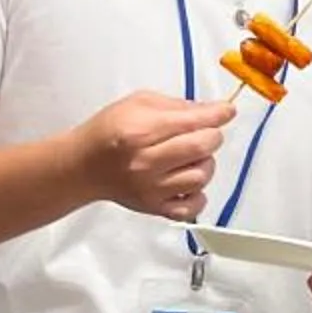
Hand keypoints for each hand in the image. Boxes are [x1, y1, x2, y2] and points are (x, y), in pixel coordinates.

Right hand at [76, 90, 237, 221]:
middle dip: (211, 137)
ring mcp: (151, 189)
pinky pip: (193, 207)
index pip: (192, 122)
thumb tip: (210, 110)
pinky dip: (198, 195)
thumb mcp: (137, 104)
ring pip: (201, 177)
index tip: (227, 111)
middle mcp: (146, 162)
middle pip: (201, 148)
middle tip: (204, 134)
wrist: (84, 166)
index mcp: (140, 131)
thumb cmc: (109, 132)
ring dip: (204, 164)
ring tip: (190, 158)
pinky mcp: (155, 208)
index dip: (217, 114)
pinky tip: (186, 182)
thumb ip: (176, 106)